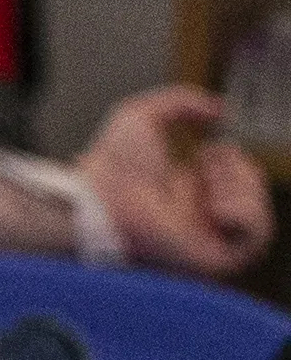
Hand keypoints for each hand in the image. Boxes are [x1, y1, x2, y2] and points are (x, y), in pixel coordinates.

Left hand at [84, 87, 275, 278]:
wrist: (101, 199)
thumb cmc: (112, 164)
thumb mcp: (143, 116)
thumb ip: (180, 101)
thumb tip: (219, 109)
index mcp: (185, 191)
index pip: (235, 179)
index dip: (235, 160)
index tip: (212, 148)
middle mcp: (199, 217)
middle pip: (252, 196)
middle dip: (242, 171)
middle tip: (211, 162)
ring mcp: (208, 240)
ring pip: (258, 216)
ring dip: (244, 189)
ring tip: (211, 180)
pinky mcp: (214, 259)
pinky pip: (255, 239)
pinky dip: (246, 215)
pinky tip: (218, 206)